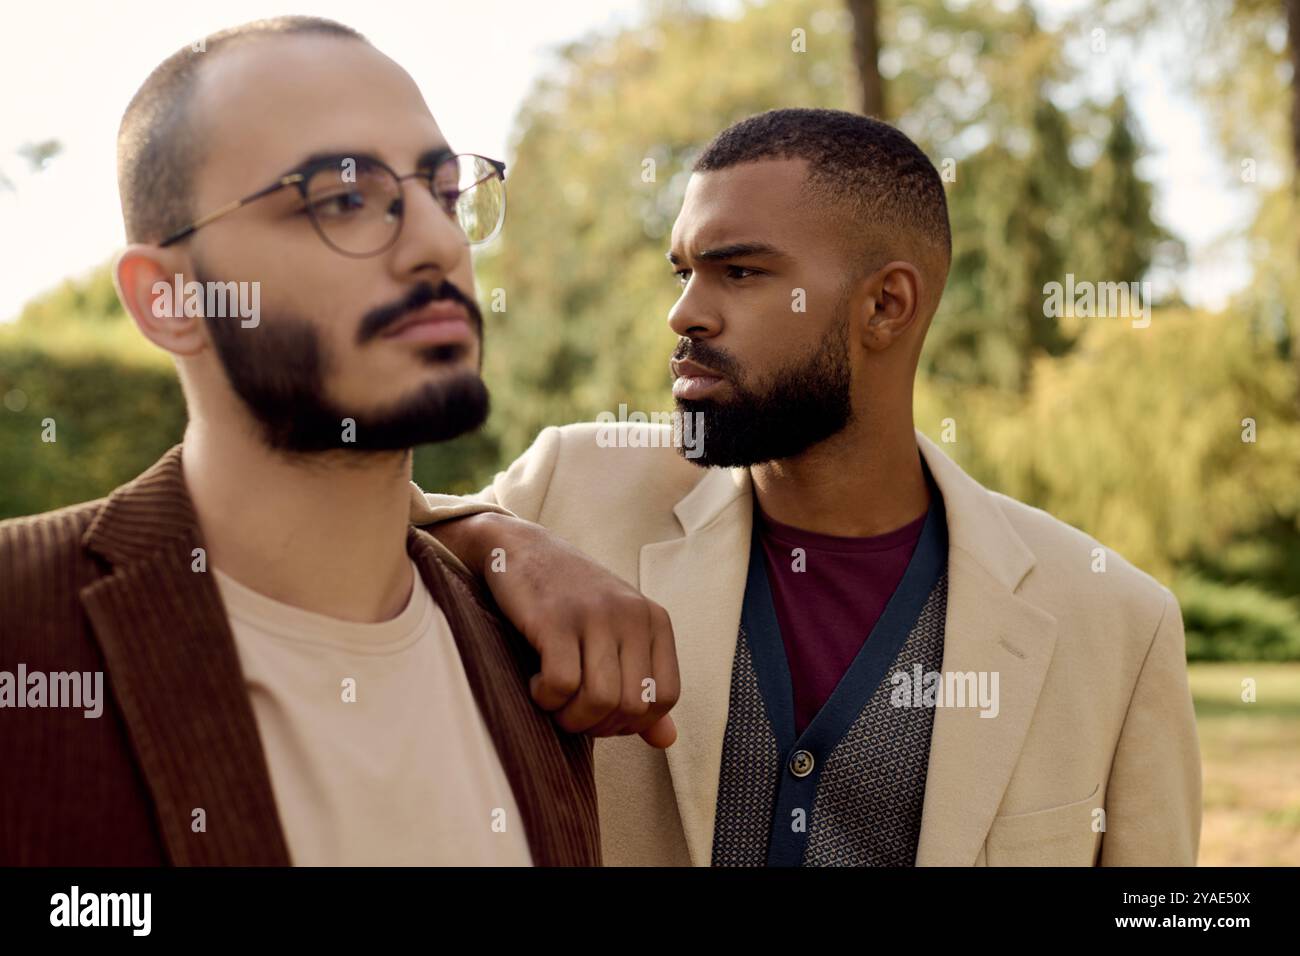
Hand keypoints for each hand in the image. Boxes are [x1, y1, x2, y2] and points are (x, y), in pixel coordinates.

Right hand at [432, 513, 679, 747]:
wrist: (520, 548)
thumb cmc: (569, 600)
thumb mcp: (615, 636)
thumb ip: (642, 686)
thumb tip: (667, 740)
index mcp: (655, 621)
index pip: (665, 697)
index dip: (632, 721)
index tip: (600, 712)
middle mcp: (632, 615)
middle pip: (632, 706)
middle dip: (597, 724)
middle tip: (570, 710)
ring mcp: (594, 614)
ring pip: (600, 701)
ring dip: (570, 717)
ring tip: (553, 700)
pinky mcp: (555, 618)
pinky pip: (561, 684)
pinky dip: (545, 698)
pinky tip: (535, 683)